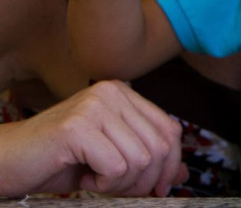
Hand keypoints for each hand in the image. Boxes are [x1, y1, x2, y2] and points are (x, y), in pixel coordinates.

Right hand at [0, 80, 185, 196]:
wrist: (6, 160)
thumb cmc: (58, 160)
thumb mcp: (111, 159)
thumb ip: (147, 162)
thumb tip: (182, 174)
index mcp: (124, 93)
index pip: (169, 129)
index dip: (170, 164)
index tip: (158, 188)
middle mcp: (112, 92)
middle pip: (159, 146)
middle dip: (146, 180)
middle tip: (119, 189)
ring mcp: (95, 106)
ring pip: (140, 159)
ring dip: (122, 185)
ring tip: (96, 181)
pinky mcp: (78, 127)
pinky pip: (117, 167)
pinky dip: (105, 184)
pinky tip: (85, 178)